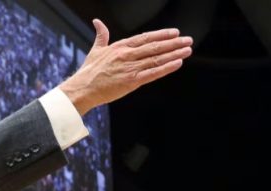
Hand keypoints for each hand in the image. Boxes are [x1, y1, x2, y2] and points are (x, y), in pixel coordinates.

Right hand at [60, 19, 192, 114]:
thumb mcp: (96, 50)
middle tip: (188, 39)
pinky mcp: (131, 82)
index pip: (145, 38)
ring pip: (157, 59)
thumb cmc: (88, 72)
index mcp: (120, 47)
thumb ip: (101, 35)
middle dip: (173, 43)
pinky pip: (153, 73)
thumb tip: (97, 22)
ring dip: (174, 54)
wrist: (82, 89)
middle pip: (155, 46)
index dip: (161, 35)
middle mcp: (127, 55)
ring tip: (187, 50)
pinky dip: (166, 68)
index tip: (174, 33)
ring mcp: (130, 68)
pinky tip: (177, 63)